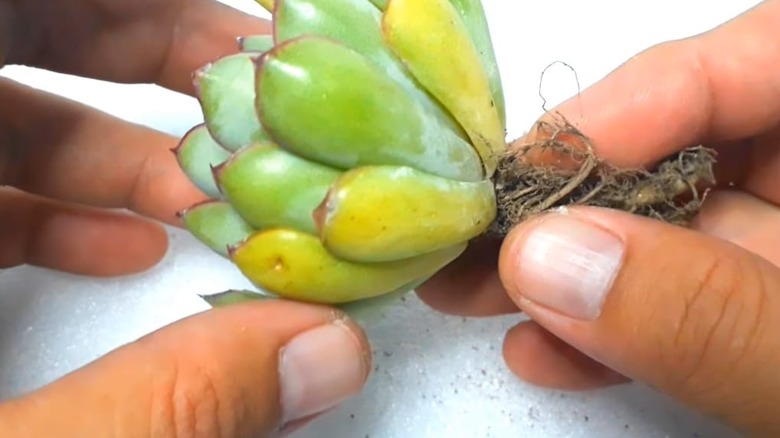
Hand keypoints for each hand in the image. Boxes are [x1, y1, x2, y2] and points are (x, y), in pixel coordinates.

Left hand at [0, 1, 368, 435]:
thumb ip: (164, 398)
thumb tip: (323, 354)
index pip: (35, 4)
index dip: (146, 6)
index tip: (249, 34)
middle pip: (34, 33)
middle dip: (157, 57)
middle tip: (256, 94)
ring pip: (12, 121)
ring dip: (123, 153)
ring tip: (215, 194)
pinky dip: (59, 214)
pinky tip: (130, 253)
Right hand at [419, 0, 779, 434]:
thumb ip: (711, 314)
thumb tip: (550, 260)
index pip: (756, 61)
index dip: (630, 103)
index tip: (530, 170)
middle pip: (687, 148)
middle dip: (569, 200)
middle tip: (471, 234)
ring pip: (669, 232)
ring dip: (568, 269)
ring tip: (475, 294)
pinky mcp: (763, 312)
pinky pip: (684, 302)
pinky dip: (615, 328)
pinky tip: (548, 349)